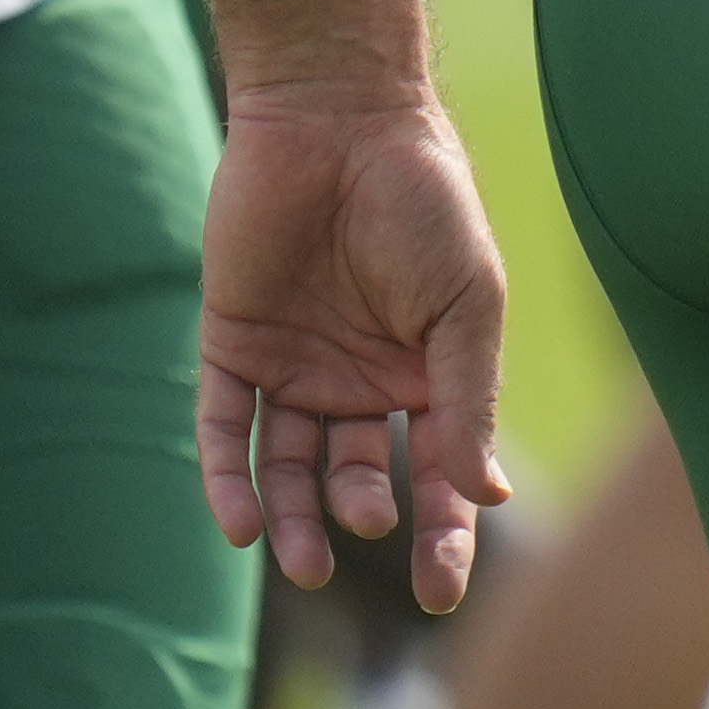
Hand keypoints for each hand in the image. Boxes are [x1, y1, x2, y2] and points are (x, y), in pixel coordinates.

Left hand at [200, 85, 513, 611]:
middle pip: (360, 477)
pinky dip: (227, 480)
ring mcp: (292, 367)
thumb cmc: (424, 203)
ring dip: (294, 519)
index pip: (436, 471)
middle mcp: (358, 382)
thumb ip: (468, 399)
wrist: (338, 118)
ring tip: (305, 560)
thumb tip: (485, 495)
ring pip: (286, 468)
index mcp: (426, 373)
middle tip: (376, 536)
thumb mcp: (465, 306)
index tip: (442, 589)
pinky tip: (239, 528)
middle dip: (368, 518)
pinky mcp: (230, 346)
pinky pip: (223, 429)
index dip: (443, 532)